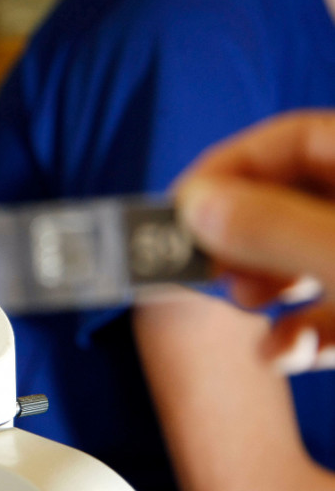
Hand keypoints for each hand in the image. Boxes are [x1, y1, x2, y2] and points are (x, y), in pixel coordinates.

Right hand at [174, 111, 334, 371]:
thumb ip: (278, 230)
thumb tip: (197, 206)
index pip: (296, 138)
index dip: (233, 166)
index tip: (180, 210)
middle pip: (294, 198)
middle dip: (242, 236)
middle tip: (205, 264)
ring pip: (309, 256)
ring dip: (264, 286)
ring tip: (247, 305)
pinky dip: (303, 329)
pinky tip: (286, 351)